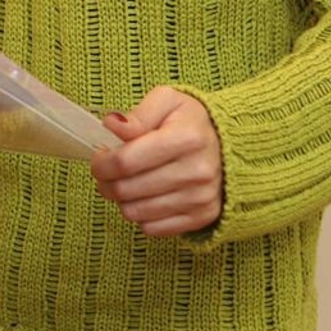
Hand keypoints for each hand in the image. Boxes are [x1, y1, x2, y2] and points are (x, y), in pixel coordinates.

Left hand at [90, 86, 223, 236]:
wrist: (231, 146)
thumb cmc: (190, 122)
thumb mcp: (167, 101)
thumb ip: (139, 114)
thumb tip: (112, 125)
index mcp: (187, 138)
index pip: (126, 161)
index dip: (102, 162)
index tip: (99, 157)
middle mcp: (197, 171)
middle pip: (126, 189)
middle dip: (104, 181)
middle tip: (105, 172)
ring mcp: (201, 198)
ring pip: (135, 212)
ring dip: (119, 199)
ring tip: (123, 183)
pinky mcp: (202, 217)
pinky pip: (152, 229)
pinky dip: (140, 215)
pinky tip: (144, 197)